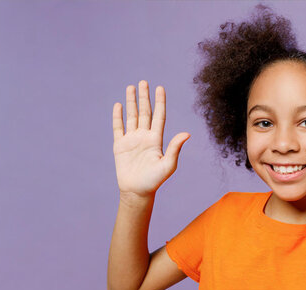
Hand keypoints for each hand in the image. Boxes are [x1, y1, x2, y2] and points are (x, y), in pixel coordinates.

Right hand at [112, 80, 189, 198]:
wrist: (137, 192)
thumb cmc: (155, 180)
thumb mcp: (168, 164)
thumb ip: (175, 148)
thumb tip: (187, 134)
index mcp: (157, 139)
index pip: (159, 116)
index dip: (160, 102)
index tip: (160, 87)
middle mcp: (145, 137)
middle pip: (145, 112)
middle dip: (144, 97)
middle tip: (144, 82)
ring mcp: (132, 140)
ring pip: (132, 116)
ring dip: (131, 102)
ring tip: (131, 88)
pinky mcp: (120, 146)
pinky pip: (118, 128)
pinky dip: (118, 116)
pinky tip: (118, 105)